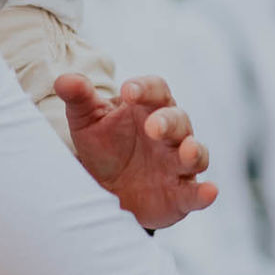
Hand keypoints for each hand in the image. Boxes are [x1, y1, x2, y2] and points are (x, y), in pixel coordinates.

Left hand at [57, 73, 216, 229]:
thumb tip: (65, 80)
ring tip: (187, 152)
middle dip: (168, 122)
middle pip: (178, 120)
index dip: (145, 88)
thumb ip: (79, 98)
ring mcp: (178, 164)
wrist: (106, 191)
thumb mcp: (86, 121)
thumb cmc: (102, 147)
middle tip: (152, 127)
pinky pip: (196, 192)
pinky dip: (205, 193)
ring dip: (194, 152)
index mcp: (149, 107)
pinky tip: (209, 192)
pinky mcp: (182, 194)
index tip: (128, 92)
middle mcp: (170, 133)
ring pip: (196, 153)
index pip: (156, 89)